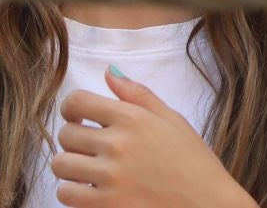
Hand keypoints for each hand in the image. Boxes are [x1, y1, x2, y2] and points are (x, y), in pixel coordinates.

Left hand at [51, 68, 255, 207]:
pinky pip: (65, 194)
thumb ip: (138, 94)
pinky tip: (91, 190)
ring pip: (60, 165)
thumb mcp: (172, 119)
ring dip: (70, 166)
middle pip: (65, 134)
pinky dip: (72, 192)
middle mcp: (117, 144)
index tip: (80, 117)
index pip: (77, 101)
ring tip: (89, 170)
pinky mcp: (104, 205)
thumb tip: (109, 72)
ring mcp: (109, 177)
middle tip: (90, 147)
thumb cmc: (192, 160)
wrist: (206, 203)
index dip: (72, 108)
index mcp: (133, 118)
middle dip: (73, 138)